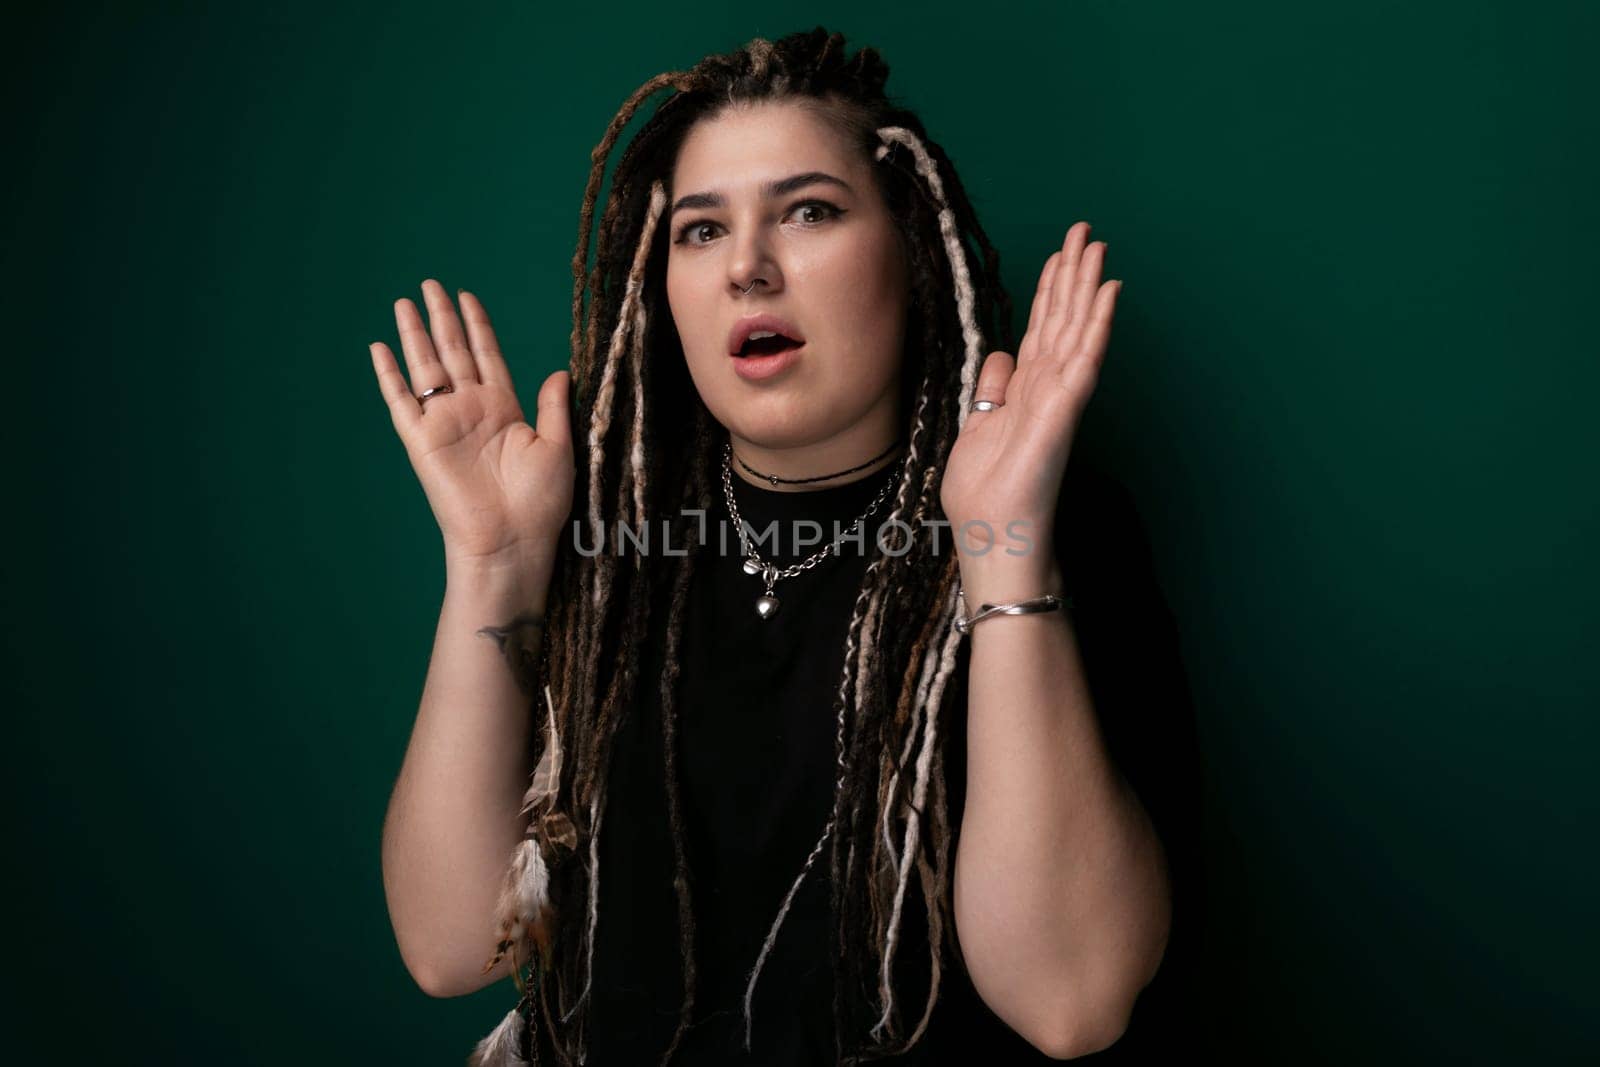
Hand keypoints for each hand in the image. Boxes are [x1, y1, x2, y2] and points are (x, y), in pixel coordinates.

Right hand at [369, 280, 574, 571]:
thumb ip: (554, 407)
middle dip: (442, 318)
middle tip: (431, 284)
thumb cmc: (541, 502)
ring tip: (405, 301)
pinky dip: (389, 375)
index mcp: (504, 409)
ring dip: (415, 334)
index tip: (467, 296)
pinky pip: (401, 401)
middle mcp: (472, 410)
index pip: (487, 356)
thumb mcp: (558, 446)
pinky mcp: (422, 441)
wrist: (511, 540)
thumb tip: (559, 371)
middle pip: (453, 352)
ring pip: (426, 367)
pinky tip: (380, 347)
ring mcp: (445, 423)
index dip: (477, 326)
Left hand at [940, 222, 1120, 569]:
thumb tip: (998, 358)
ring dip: (1088, 285)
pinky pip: (1085, 358)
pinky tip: (1108, 292)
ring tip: (1098, 244)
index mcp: (1025, 390)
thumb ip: (991, 390)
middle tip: (1085, 230)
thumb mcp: (976, 427)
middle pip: (1062, 318)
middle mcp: (1047, 387)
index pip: (1040, 329)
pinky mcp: (1065, 409)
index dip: (1049, 290)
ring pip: (1077, 328)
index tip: (1059, 254)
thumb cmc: (986, 494)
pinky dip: (1097, 324)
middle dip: (1073, 274)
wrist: (994, 535)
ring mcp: (1060, 396)